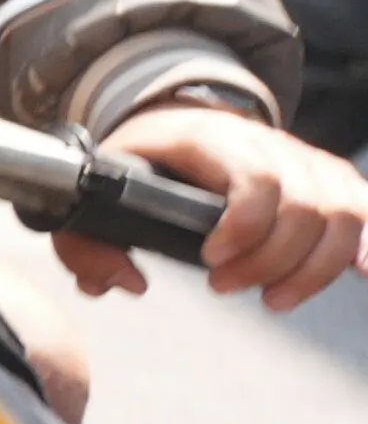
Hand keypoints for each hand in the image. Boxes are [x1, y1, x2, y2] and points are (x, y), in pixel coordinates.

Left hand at [59, 101, 367, 309]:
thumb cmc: (140, 164)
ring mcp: (305, 161)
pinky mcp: (329, 181)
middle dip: (271, 261)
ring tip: (273, 300)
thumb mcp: (95, 190)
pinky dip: (366, 246)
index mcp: (208, 139)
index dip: (245, 227)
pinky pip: (364, 209)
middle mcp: (268, 144)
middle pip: (304, 206)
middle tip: (224, 288)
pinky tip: (360, 275)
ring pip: (342, 214)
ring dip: (315, 269)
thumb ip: (84, 243)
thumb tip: (122, 283)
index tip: (212, 262)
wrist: (176, 123)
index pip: (256, 179)